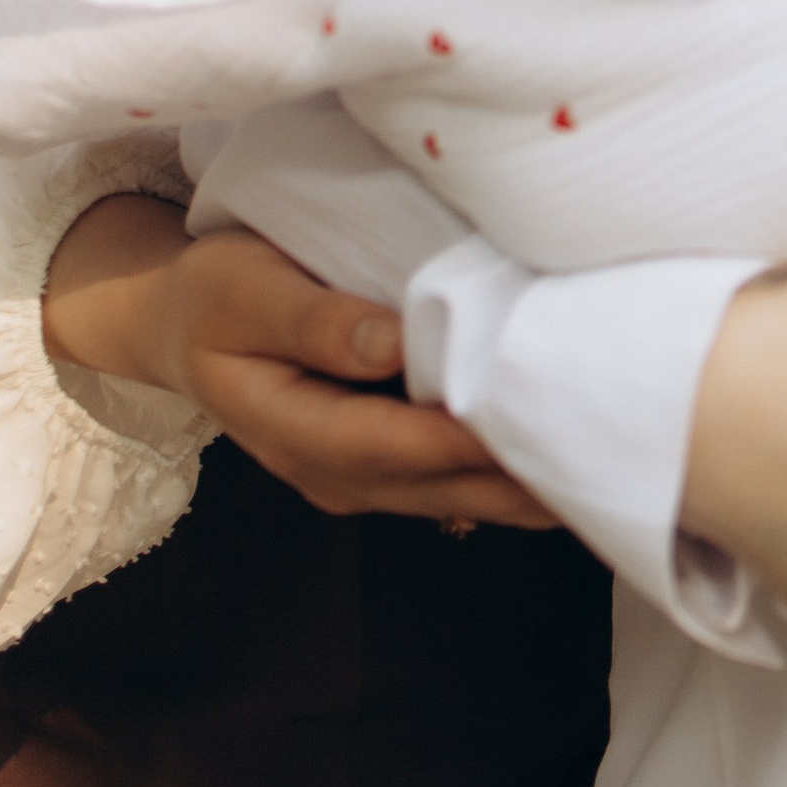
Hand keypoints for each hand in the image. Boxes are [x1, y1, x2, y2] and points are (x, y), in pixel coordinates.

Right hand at [44, 194, 553, 529]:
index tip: (531, 418)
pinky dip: (507, 474)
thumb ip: (312, 319)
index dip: (463, 440)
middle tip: (604, 448)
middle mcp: (335, 473)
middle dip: (519, 475)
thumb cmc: (214, 295)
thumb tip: (387, 343)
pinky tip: (563, 456)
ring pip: (457, 496)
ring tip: (605, 459)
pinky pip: (454, 483)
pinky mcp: (385, 466)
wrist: (182, 325)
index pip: (394, 445)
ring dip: (525, 484)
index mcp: (295, 431)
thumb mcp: (242, 290)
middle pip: (440, 486)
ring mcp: (362, 480)